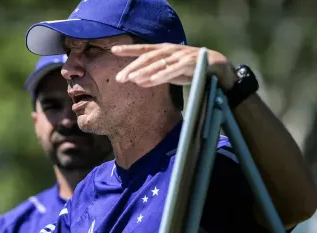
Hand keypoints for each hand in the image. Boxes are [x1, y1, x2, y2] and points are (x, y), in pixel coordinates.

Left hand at [112, 43, 238, 90]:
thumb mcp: (172, 72)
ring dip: (143, 72)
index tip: (113, 50)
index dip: (129, 49)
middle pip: (147, 58)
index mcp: (165, 51)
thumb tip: (138, 80)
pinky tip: (149, 81)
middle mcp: (171, 50)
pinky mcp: (191, 63)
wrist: (221, 69)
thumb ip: (157, 74)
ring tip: (131, 80)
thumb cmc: (194, 70)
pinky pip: (172, 70)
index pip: (144, 50)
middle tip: (119, 78)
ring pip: (158, 63)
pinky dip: (160, 75)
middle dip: (132, 67)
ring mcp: (181, 55)